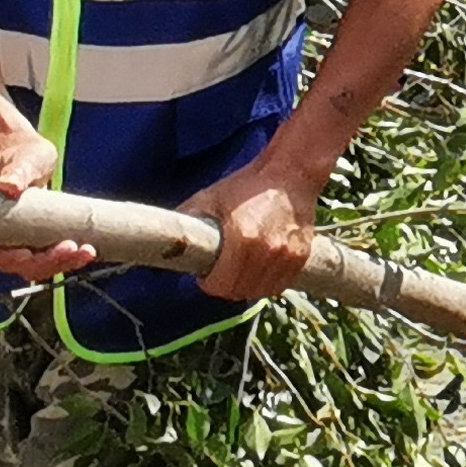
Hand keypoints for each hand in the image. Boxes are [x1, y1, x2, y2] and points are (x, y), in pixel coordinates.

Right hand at [0, 121, 96, 277]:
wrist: (28, 156)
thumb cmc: (19, 156)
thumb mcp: (19, 161)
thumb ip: (15, 173)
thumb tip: (10, 187)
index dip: (3, 258)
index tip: (24, 253)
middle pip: (15, 265)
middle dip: (44, 262)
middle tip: (70, 247)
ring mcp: (17, 244)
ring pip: (35, 267)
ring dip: (61, 264)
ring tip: (85, 251)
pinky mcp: (36, 243)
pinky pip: (50, 258)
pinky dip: (68, 258)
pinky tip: (87, 251)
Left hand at [187, 164, 321, 304]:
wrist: (290, 174)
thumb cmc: (246, 185)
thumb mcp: (209, 197)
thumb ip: (187, 221)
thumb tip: (164, 245)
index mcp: (242, 239)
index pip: (220, 284)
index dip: (208, 283)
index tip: (205, 275)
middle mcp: (267, 252)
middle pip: (238, 292)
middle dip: (225, 286)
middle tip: (221, 273)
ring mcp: (287, 257)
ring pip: (259, 292)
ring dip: (246, 286)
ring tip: (240, 270)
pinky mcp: (301, 259)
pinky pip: (278, 286)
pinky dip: (266, 284)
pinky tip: (258, 270)